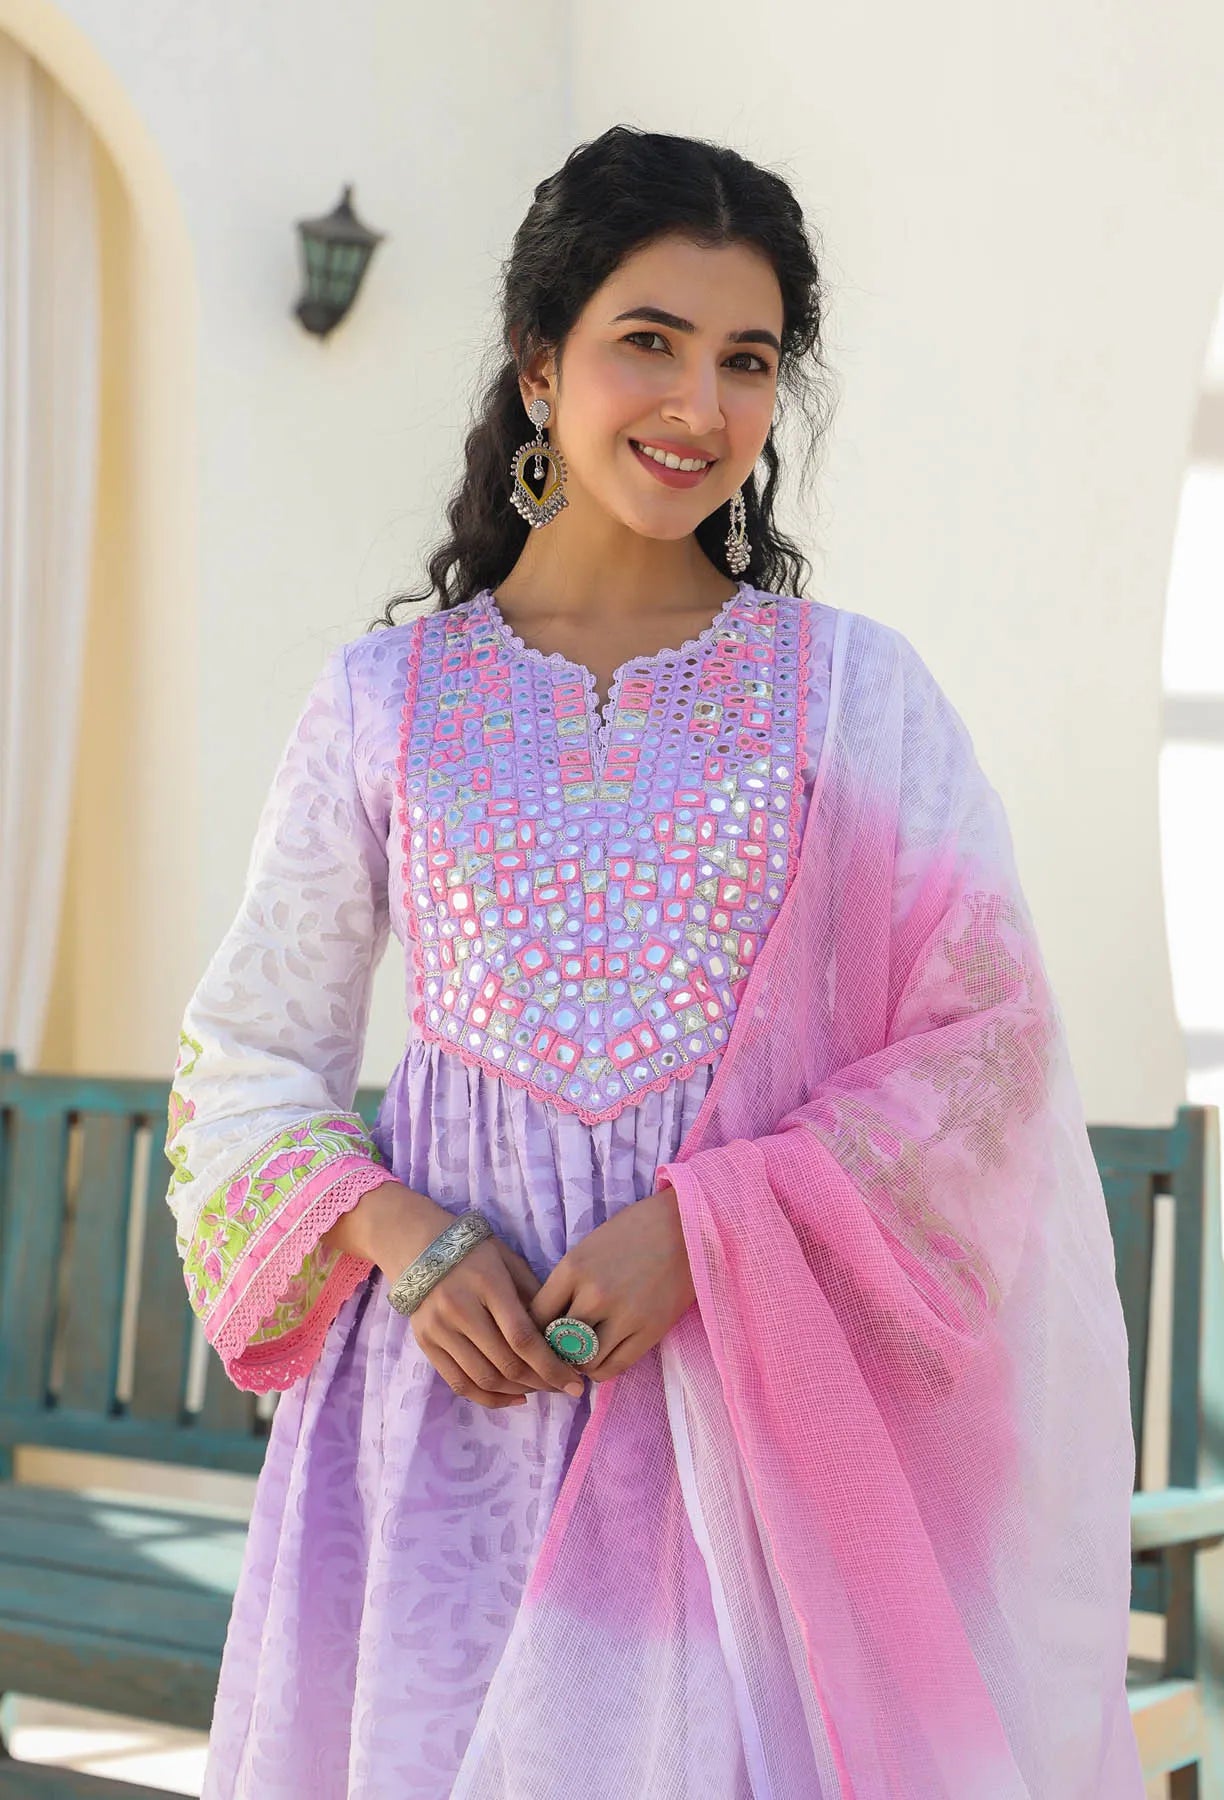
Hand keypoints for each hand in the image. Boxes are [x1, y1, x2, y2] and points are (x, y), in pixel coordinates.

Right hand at [321, 1180, 583, 1408]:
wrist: (417, 1246)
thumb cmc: (474, 1252)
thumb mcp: (509, 1262)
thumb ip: (534, 1296)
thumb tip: (562, 1336)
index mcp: (487, 1284)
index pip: (522, 1337)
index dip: (552, 1365)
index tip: (575, 1381)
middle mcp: (460, 1309)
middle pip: (506, 1363)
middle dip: (541, 1382)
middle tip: (563, 1386)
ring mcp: (439, 1329)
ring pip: (484, 1378)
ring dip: (519, 1391)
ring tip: (542, 1389)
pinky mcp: (426, 1344)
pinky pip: (460, 1383)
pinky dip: (489, 1397)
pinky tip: (514, 1396)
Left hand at [527, 1185, 696, 1383]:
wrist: (684, 1226)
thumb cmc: (632, 1232)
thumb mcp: (587, 1249)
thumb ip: (565, 1284)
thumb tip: (544, 1322)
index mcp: (572, 1268)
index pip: (535, 1317)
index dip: (530, 1333)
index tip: (534, 1338)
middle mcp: (594, 1294)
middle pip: (555, 1343)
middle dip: (551, 1352)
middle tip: (554, 1355)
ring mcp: (623, 1315)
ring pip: (583, 1361)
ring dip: (578, 1363)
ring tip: (580, 1356)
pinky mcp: (649, 1331)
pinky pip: (613, 1368)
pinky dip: (601, 1370)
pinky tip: (601, 1358)